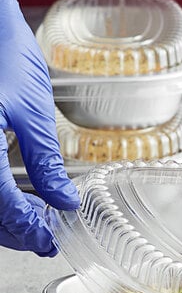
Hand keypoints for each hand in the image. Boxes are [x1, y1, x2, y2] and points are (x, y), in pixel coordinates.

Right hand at [0, 0, 78, 256]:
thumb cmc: (1, 50)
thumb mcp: (32, 111)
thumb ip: (45, 162)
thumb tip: (64, 201)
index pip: (1, 209)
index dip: (27, 230)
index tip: (49, 241)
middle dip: (11, 230)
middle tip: (41, 238)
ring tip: (29, 224)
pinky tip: (7, 199)